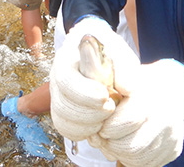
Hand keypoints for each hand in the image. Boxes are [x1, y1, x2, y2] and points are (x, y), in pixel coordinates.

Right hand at [49, 17, 140, 141]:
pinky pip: (68, 130)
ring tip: (107, 117)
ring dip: (89, 124)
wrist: (107, 61)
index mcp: (66, 60)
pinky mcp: (65, 115)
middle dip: (89, 113)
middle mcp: (57, 81)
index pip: (65, 80)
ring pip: (64, 121)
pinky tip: (100, 125)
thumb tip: (127, 89)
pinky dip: (85, 132)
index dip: (83, 92)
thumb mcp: (119, 51)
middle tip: (111, 108)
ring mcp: (59, 99)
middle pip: (62, 105)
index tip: (105, 96)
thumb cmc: (110, 52)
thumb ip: (124, 67)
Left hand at [95, 59, 183, 165]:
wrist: (170, 89)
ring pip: (138, 158)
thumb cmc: (140, 82)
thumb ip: (115, 76)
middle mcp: (165, 118)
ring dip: (120, 153)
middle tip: (103, 137)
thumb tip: (108, 88)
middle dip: (111, 143)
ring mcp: (171, 136)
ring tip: (113, 142)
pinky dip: (133, 159)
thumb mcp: (125, 71)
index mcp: (151, 98)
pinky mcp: (173, 149)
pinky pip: (148, 164)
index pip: (127, 122)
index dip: (107, 127)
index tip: (100, 125)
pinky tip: (126, 147)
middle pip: (131, 146)